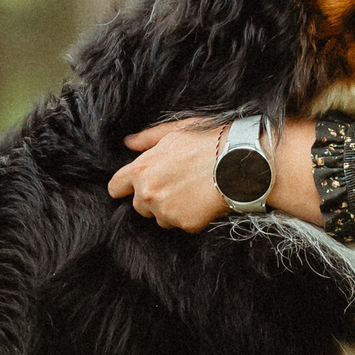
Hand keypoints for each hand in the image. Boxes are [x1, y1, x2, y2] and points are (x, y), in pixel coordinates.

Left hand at [109, 117, 232, 230]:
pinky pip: (183, 224)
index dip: (123, 187)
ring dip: (171, 209)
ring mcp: (167, 211)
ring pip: (161, 218)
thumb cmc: (208, 141)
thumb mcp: (176, 131)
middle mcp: (149, 194)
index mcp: (141, 170)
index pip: (116, 187)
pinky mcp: (186, 224)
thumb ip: (147, 138)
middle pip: (140, 206)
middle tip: (175, 183)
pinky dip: (191, 216)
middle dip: (152, 198)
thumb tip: (128, 143)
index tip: (130, 188)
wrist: (239, 160)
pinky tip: (204, 200)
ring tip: (192, 190)